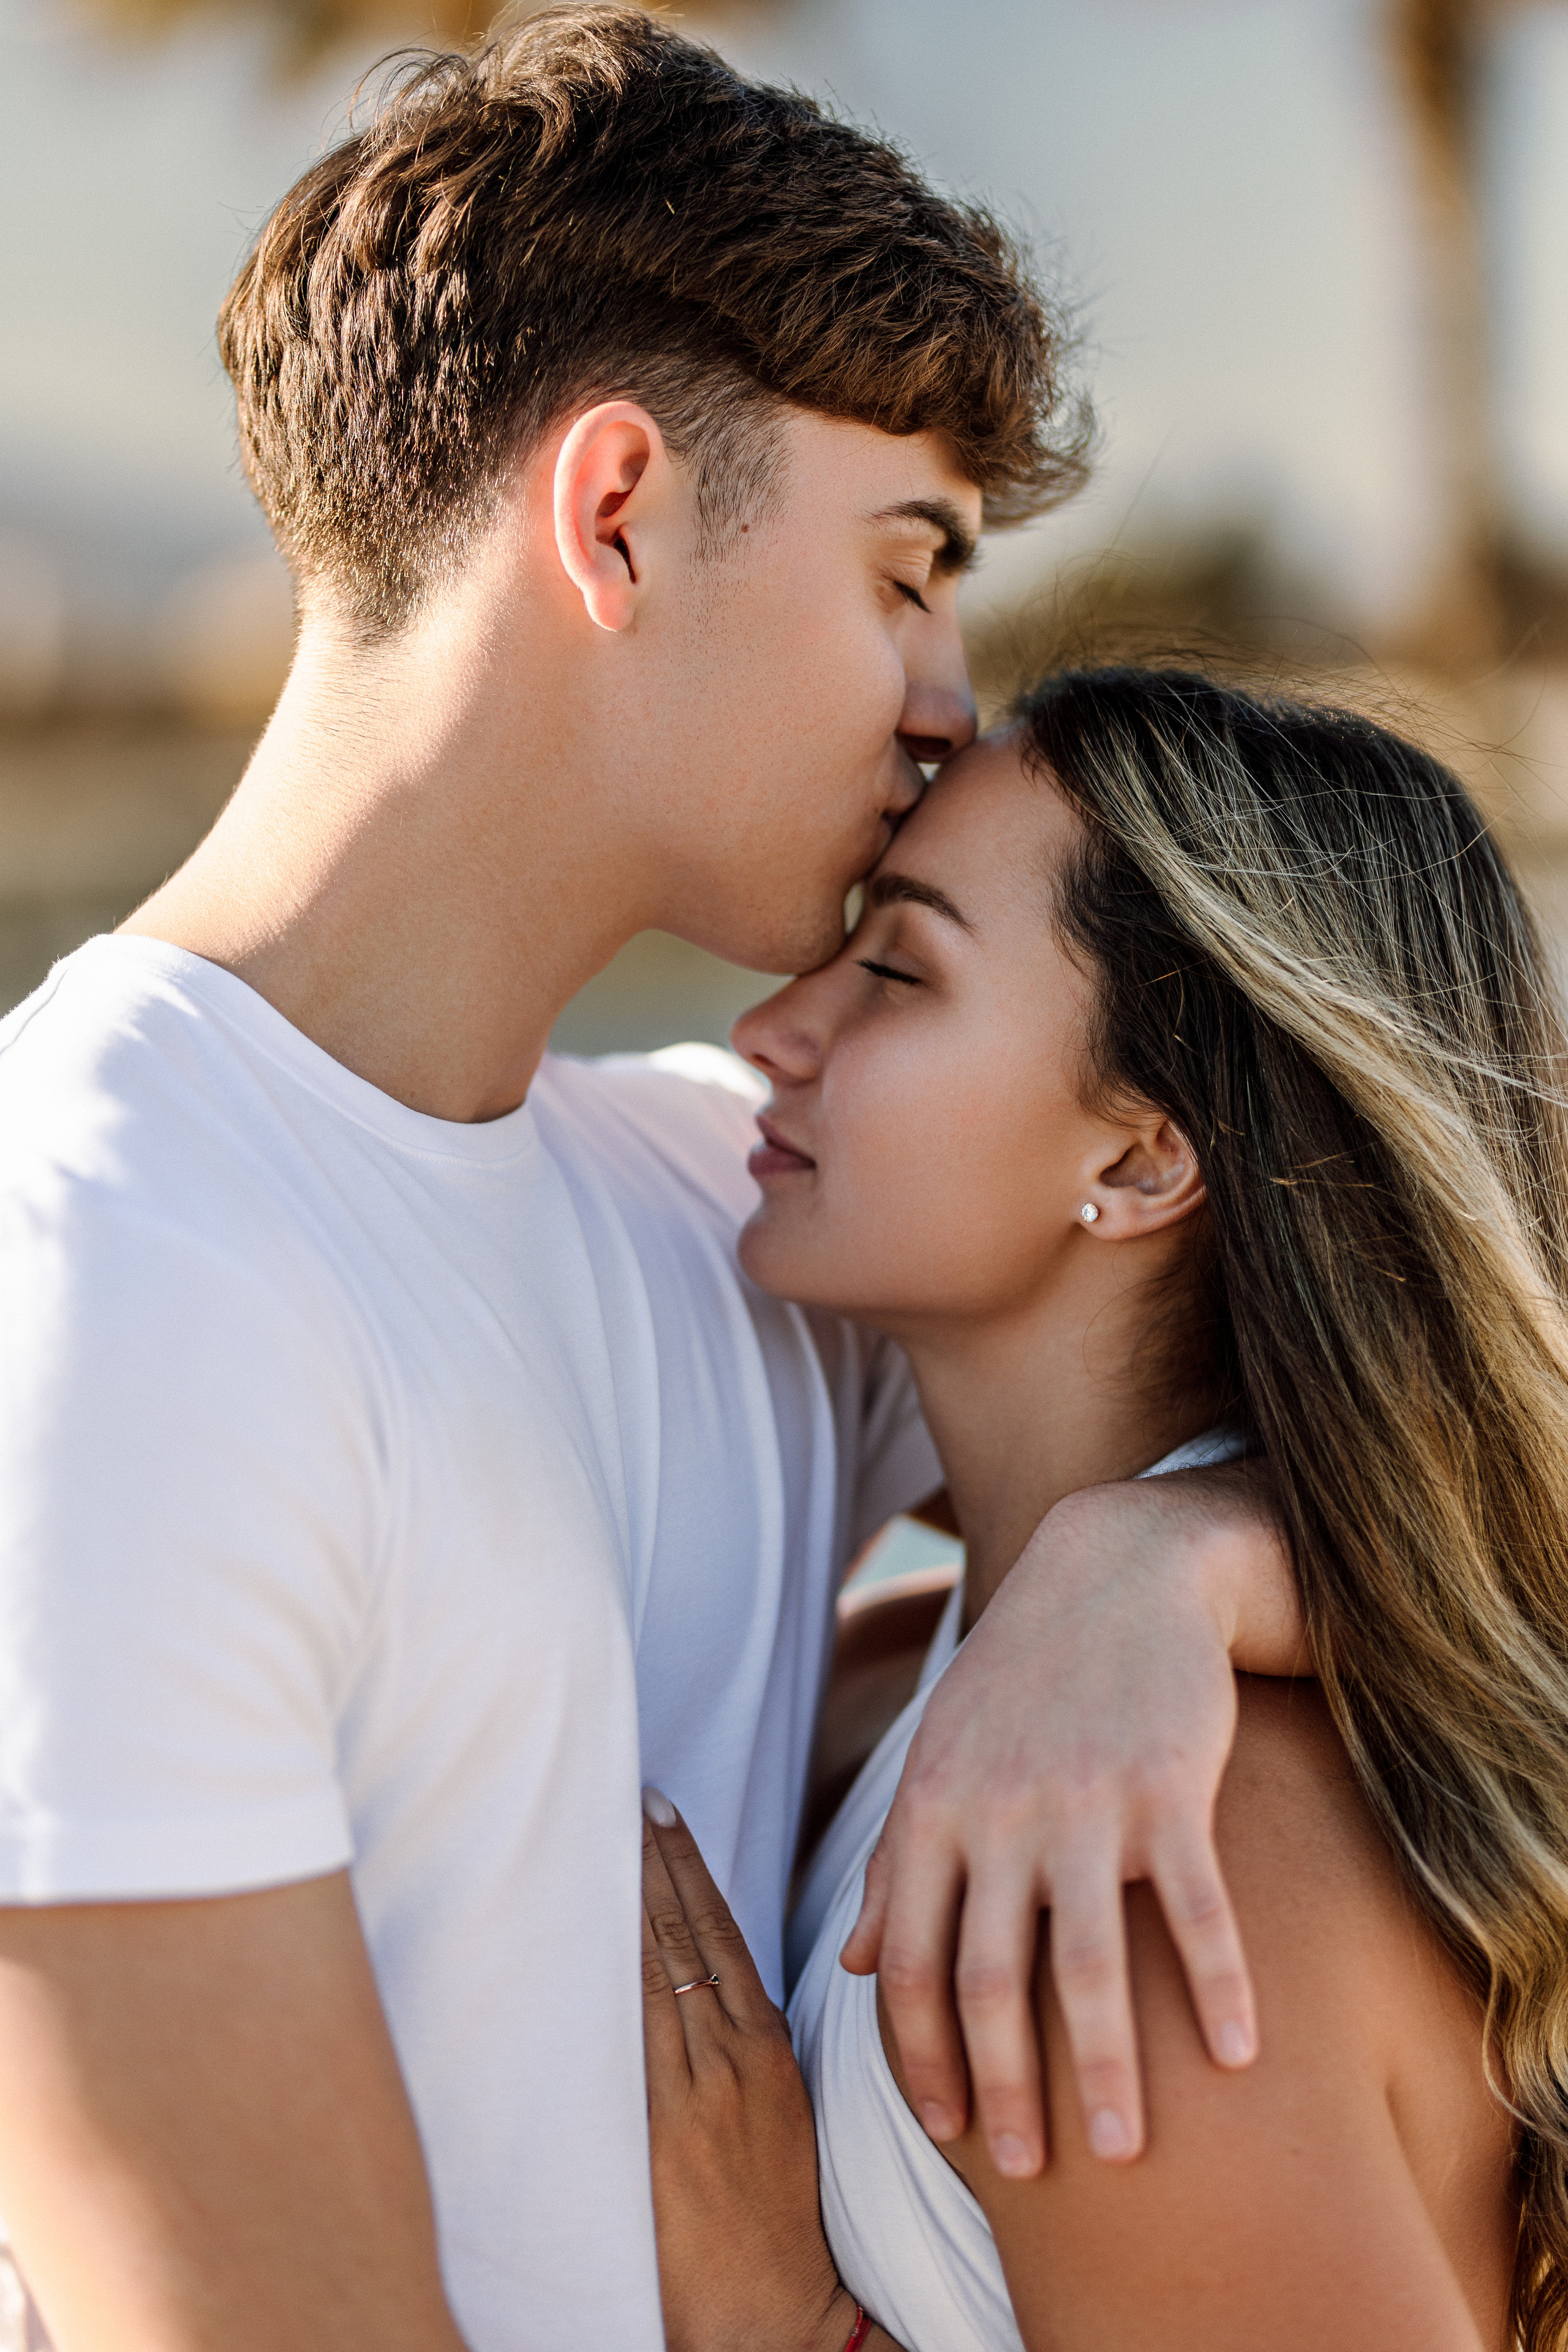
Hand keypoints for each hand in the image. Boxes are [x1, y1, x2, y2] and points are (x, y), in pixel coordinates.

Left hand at [640, 1790, 866, 2351]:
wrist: (771, 2313)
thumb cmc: (778, 2218)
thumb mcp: (780, 2114)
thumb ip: (747, 2048)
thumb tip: (708, 1987)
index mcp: (770, 2048)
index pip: (724, 1932)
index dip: (690, 1868)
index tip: (663, 1811)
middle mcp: (735, 2056)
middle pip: (685, 1935)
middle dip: (653, 1862)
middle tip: (623, 1795)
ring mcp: (696, 2090)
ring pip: (655, 1969)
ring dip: (627, 1898)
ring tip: (598, 1833)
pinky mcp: (663, 2127)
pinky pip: (634, 2031)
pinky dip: (613, 1972)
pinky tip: (588, 1929)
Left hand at [840, 1461, 1301, 2179]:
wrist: (1118, 1567)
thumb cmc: (1021, 1673)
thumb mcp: (937, 1754)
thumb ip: (893, 1860)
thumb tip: (847, 1960)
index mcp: (933, 1812)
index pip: (907, 1962)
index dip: (920, 2055)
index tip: (942, 2129)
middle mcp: (1000, 1815)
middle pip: (991, 1983)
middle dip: (1005, 2090)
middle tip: (1023, 2169)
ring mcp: (1086, 1802)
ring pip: (1088, 1966)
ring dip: (1105, 2070)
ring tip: (1122, 2154)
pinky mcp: (1169, 1786)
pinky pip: (1196, 1909)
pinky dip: (1216, 1986)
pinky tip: (1236, 2056)